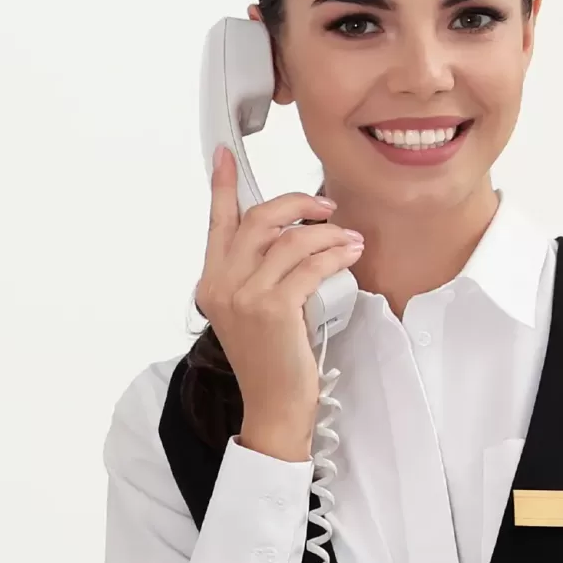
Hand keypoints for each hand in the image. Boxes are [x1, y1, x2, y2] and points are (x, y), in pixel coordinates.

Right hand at [193, 146, 364, 461]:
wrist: (274, 407)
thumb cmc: (270, 362)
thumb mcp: (251, 312)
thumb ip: (256, 274)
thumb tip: (289, 236)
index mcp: (213, 282)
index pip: (217, 223)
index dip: (223, 186)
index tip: (224, 155)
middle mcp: (222, 285)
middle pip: (259, 219)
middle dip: (298, 204)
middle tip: (326, 209)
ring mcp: (246, 296)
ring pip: (291, 240)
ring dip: (327, 233)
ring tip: (349, 241)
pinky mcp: (274, 308)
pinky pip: (309, 265)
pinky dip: (335, 254)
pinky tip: (350, 254)